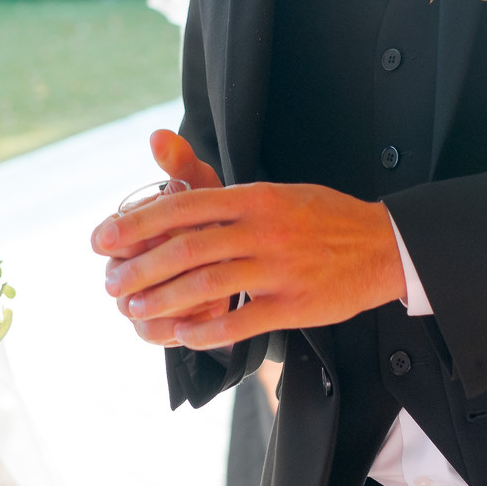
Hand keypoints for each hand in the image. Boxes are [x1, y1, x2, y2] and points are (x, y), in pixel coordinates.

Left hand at [92, 130, 405, 350]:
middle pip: (185, 249)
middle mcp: (263, 229)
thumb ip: (216, 188)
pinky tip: (182, 336)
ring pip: (206, 287)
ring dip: (163, 302)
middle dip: (139, 270)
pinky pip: (240, 322)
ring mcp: (279, 269)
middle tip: (111, 285)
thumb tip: (159, 149)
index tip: (102, 240)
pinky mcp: (295, 305)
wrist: (384, 245)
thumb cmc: (319, 217)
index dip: (135, 224)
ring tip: (135, 312)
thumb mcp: (272, 191)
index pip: (181, 206)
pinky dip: (205, 332)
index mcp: (254, 197)